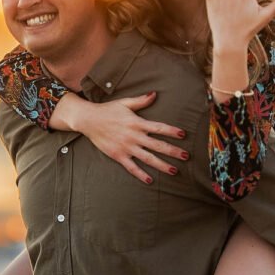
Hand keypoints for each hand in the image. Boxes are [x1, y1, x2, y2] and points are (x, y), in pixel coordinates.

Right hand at [60, 92, 188, 184]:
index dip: (172, 131)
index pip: (159, 127)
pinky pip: (131, 167)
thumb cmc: (108, 110)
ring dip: (162, 165)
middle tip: (186, 157)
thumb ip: (141, 101)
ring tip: (174, 171)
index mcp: (137, 123)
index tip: (184, 135)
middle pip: (157, 145)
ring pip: (148, 158)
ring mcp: (126, 147)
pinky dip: (141, 175)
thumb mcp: (125, 103)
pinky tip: (150, 180)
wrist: (88, 120)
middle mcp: (134, 136)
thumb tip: (154, 94)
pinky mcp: (118, 155)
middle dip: (173, 151)